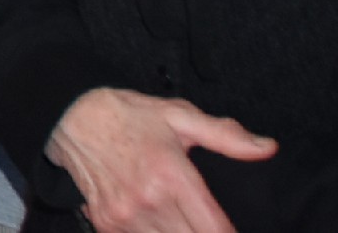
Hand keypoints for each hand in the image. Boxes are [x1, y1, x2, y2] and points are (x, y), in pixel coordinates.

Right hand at [46, 88, 274, 232]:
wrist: (70, 117)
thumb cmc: (128, 115)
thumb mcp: (178, 116)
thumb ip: (225, 135)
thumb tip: (267, 148)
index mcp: (173, 176)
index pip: (215, 229)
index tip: (231, 232)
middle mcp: (149, 201)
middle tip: (205, 222)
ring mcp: (124, 216)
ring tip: (178, 218)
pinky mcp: (105, 223)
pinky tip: (154, 222)